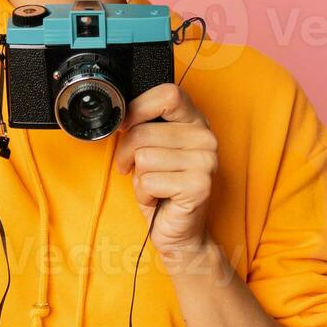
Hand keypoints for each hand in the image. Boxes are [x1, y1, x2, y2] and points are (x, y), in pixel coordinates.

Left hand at [111, 83, 219, 255]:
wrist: (179, 232)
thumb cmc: (162, 188)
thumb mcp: (151, 149)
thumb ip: (144, 127)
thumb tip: (120, 116)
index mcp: (195, 121)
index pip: (167, 94)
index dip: (138, 108)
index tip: (125, 126)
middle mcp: (206, 138)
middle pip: (143, 131)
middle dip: (127, 154)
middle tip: (137, 170)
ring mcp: (206, 161)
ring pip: (143, 157)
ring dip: (138, 178)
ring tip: (154, 186)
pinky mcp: (199, 185)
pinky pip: (148, 180)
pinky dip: (144, 194)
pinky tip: (159, 198)